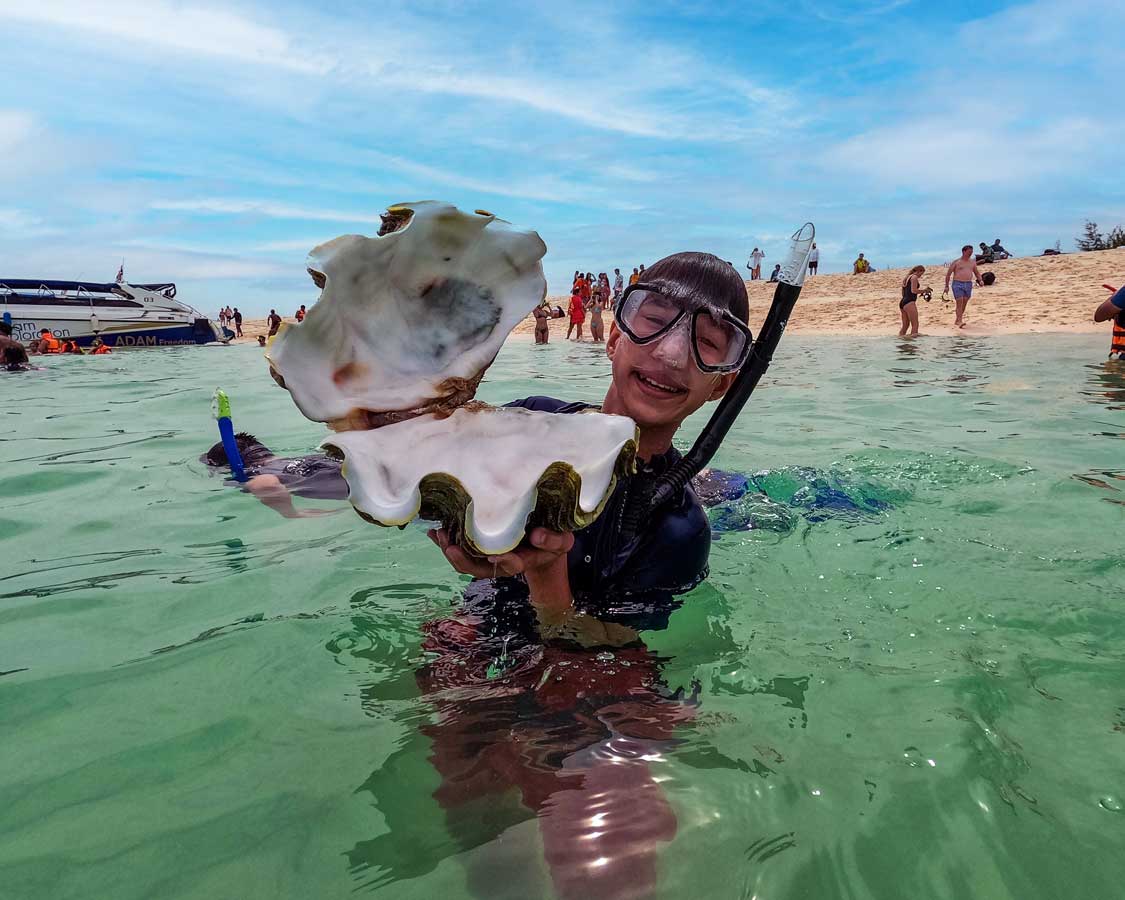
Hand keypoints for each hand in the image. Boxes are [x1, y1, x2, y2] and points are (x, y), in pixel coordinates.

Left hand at [428, 526, 573, 578]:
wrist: (544, 538)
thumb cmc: (553, 538)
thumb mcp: (562, 539)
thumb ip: (553, 540)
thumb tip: (537, 536)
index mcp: (523, 560)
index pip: (512, 564)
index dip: (504, 561)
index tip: (495, 555)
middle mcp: (502, 562)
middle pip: (480, 567)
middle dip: (464, 559)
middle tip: (451, 546)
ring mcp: (488, 556)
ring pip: (466, 561)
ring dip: (451, 550)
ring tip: (440, 535)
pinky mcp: (479, 547)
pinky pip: (460, 548)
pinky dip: (446, 542)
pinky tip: (433, 532)